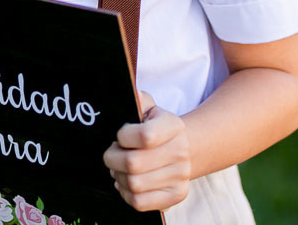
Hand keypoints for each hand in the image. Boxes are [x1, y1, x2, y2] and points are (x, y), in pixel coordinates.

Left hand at [103, 91, 191, 211]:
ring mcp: (180, 177)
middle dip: (113, 158)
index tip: (121, 136)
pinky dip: (126, 193)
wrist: (185, 149)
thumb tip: (134, 94)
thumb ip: (139, 100)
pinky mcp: (175, 196)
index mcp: (174, 126)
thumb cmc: (158, 127)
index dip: (123, 136)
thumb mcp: (150, 108)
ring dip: (118, 176)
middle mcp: (180, 153)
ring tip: (119, 167)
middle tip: (113, 153)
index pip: (144, 136)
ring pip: (134, 184)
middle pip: (133, 164)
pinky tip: (127, 181)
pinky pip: (139, 202)